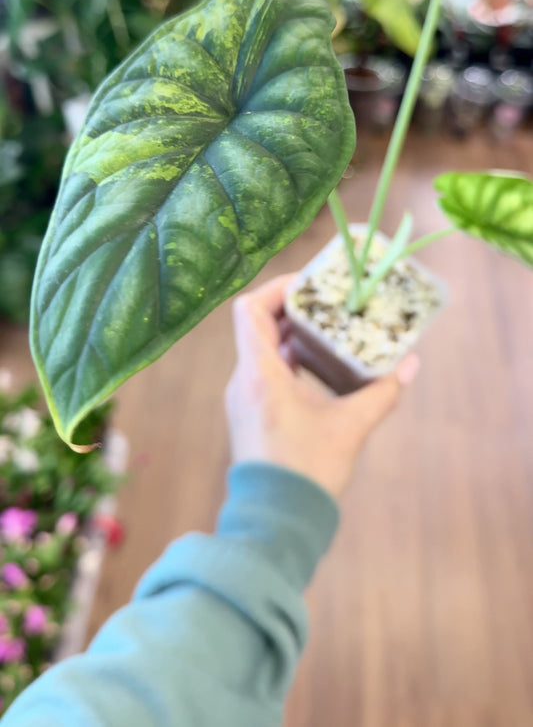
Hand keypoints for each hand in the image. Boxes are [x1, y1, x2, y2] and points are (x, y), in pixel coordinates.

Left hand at [225, 274, 419, 498]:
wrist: (274, 524)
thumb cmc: (306, 474)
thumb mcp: (350, 428)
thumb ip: (381, 393)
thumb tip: (410, 364)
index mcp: (259, 375)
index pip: (250, 310)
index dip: (277, 288)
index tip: (310, 283)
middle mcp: (243, 381)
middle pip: (257, 325)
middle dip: (291, 307)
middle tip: (327, 300)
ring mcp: (243, 398)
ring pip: (260, 349)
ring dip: (290, 334)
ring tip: (328, 327)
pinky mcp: (249, 414)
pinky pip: (263, 371)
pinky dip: (287, 359)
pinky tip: (317, 366)